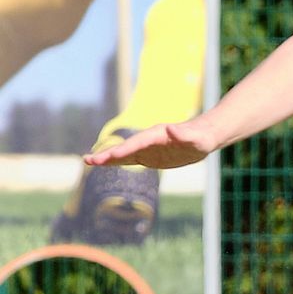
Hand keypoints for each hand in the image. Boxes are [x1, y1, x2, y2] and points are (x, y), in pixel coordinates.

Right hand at [84, 120, 221, 169]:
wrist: (203, 137)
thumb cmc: (201, 138)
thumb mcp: (196, 138)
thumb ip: (183, 134)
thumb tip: (171, 129)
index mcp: (158, 134)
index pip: (139, 142)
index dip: (126, 149)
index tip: (112, 156)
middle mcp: (148, 140)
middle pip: (126, 147)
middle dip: (108, 154)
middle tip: (89, 160)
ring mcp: (147, 148)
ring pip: (124, 154)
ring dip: (107, 158)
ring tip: (88, 161)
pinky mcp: (148, 156)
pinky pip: (129, 159)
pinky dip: (116, 162)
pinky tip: (103, 164)